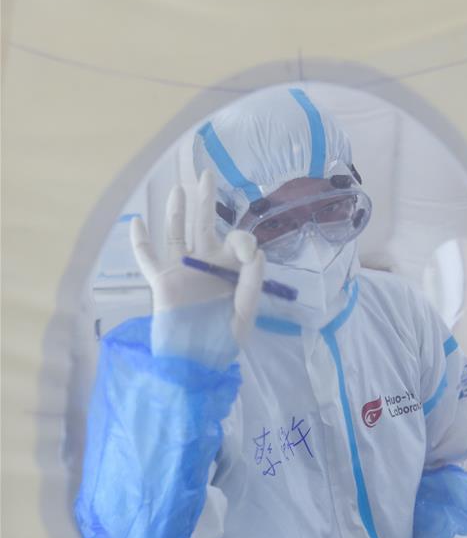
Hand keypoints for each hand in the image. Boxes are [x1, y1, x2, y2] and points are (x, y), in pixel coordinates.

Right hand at [131, 170, 263, 365]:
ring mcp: (182, 272)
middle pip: (205, 226)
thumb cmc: (222, 342)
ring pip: (177, 234)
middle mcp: (206, 266)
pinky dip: (140, 241)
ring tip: (177, 188)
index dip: (242, 239)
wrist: (194, 363)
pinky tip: (137, 220)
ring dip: (176, 212)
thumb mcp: (244, 315)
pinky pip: (148, 258)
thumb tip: (257, 251)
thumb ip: (251, 283)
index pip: (236, 242)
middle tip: (206, 174)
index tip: (246, 250)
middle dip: (206, 201)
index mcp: (229, 271)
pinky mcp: (162, 283)